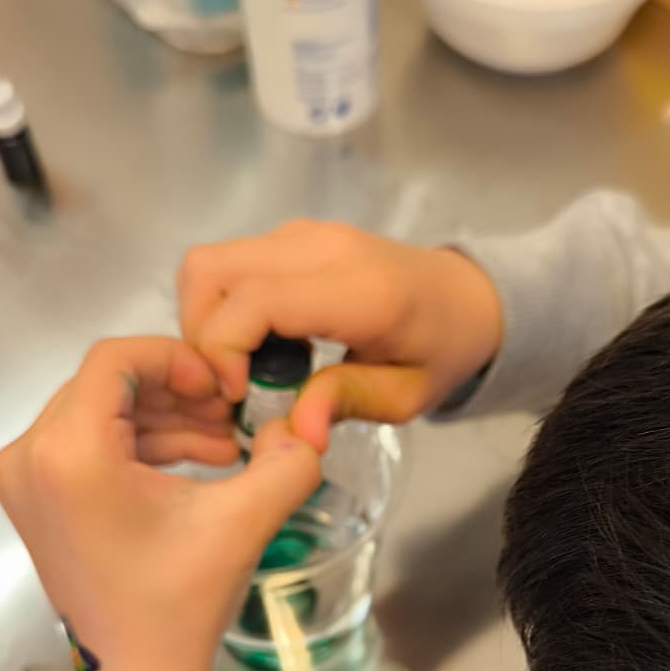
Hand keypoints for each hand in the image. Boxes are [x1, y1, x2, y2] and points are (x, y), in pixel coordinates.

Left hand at [0, 337, 320, 670]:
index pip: (116, 359)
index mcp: (69, 455)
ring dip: (161, 415)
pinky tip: (192, 461)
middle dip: (174, 389)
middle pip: (106, 383)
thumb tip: (302, 426)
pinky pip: (86, 440)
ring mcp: (23, 479)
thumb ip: (288, 460)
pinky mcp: (32, 497)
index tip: (222, 388)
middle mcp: (30, 457)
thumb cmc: (180, 604)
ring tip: (221, 442)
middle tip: (229, 414)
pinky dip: (138, 440)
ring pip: (98, 409)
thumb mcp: (244, 521)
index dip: (177, 359)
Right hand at [179, 222, 503, 450]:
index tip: (234, 396)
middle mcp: (322, 248)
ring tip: (240, 368)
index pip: (255, 301)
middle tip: (229, 386)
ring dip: (206, 320)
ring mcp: (304, 234)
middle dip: (201, 336)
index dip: (223, 350)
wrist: (468, 297)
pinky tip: (258, 345)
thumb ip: (346, 404)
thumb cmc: (441, 351)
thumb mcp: (405, 396)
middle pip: (211, 271)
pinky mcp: (293, 236)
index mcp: (358, 290)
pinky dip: (223, 306)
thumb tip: (298, 436)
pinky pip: (231, 263)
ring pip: (210, 263)